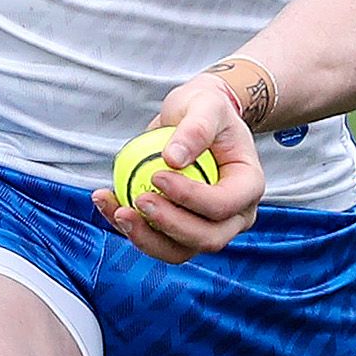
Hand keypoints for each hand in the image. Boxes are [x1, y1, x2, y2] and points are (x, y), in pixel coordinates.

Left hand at [92, 71, 267, 264]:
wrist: (197, 119)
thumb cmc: (206, 109)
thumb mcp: (205, 105)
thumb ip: (195, 128)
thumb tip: (173, 159)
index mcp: (248, 186)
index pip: (223, 205)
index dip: (190, 197)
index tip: (157, 175)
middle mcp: (234, 215)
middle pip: (206, 238)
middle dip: (169, 226)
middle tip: (138, 200)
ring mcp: (208, 227)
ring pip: (179, 250)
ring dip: (145, 237)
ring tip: (117, 210)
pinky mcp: (180, 231)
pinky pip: (156, 240)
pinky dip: (129, 228)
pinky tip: (107, 204)